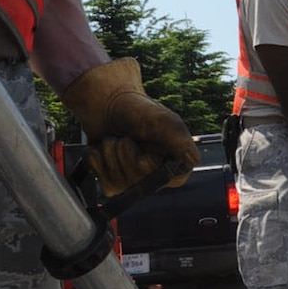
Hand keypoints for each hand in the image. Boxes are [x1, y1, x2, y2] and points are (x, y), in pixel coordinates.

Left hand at [60, 57, 199, 197]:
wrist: (108, 104)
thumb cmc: (138, 110)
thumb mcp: (163, 120)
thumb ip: (179, 139)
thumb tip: (192, 159)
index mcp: (174, 167)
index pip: (162, 179)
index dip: (149, 164)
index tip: (145, 150)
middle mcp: (153, 178)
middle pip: (135, 181)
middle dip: (125, 153)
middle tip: (127, 137)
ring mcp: (130, 183)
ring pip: (115, 180)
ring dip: (109, 153)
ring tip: (115, 138)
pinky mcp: (110, 182)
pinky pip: (98, 177)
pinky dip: (95, 157)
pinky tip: (102, 147)